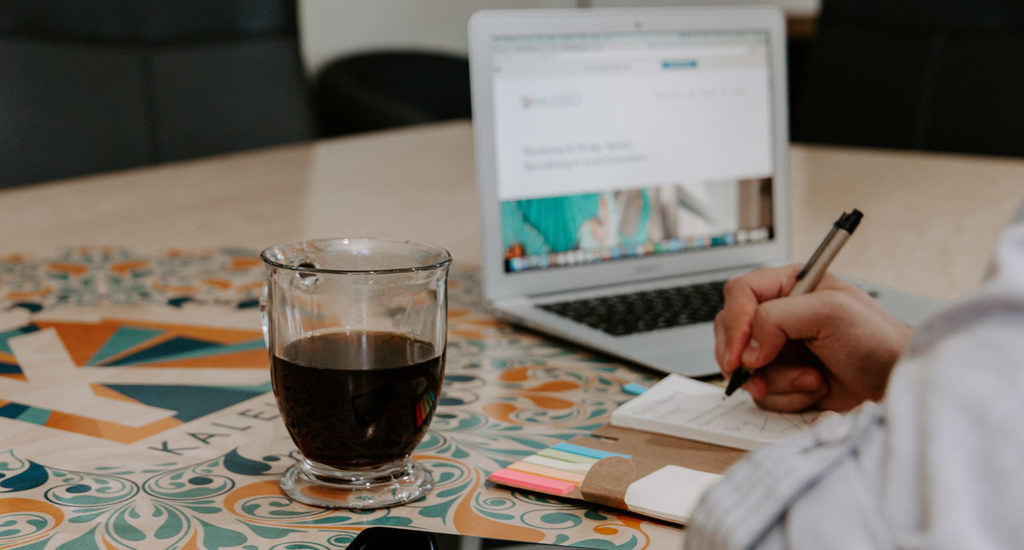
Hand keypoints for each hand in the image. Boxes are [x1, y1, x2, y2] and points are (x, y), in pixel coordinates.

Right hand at [713, 265, 910, 411]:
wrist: (895, 382)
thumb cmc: (875, 339)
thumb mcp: (830, 312)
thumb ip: (778, 319)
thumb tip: (748, 350)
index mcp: (787, 285)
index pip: (740, 293)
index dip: (736, 322)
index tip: (743, 353)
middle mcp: (777, 316)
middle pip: (730, 331)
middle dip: (746, 358)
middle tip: (760, 375)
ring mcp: (776, 349)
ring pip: (743, 367)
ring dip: (775, 381)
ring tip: (812, 380)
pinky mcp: (781, 378)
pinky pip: (761, 392)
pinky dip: (786, 397)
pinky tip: (813, 390)